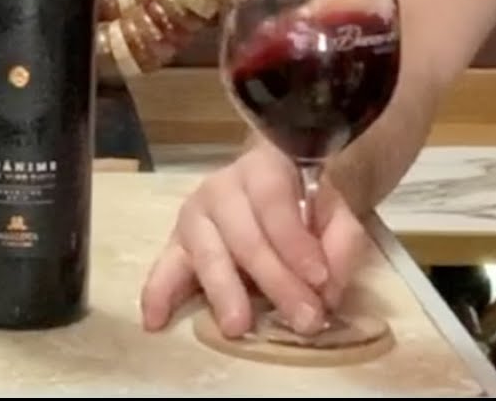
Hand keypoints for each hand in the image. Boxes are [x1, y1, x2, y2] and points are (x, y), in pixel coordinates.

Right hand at [139, 139, 368, 336]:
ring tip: (237, 327)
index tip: (319, 280)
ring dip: (224, 292)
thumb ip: (341, 242)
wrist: (273, 189)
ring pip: (207, 254)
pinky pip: (165, 267)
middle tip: (303, 319)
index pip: (273, 202)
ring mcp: (194, 216)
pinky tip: (154, 320)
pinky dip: (158, 294)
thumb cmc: (304, 204)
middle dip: (275, 280)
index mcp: (262, 169)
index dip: (295, 241)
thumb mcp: (336, 212)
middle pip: (244, 235)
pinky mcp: (177, 244)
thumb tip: (328, 287)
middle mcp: (221, 188)